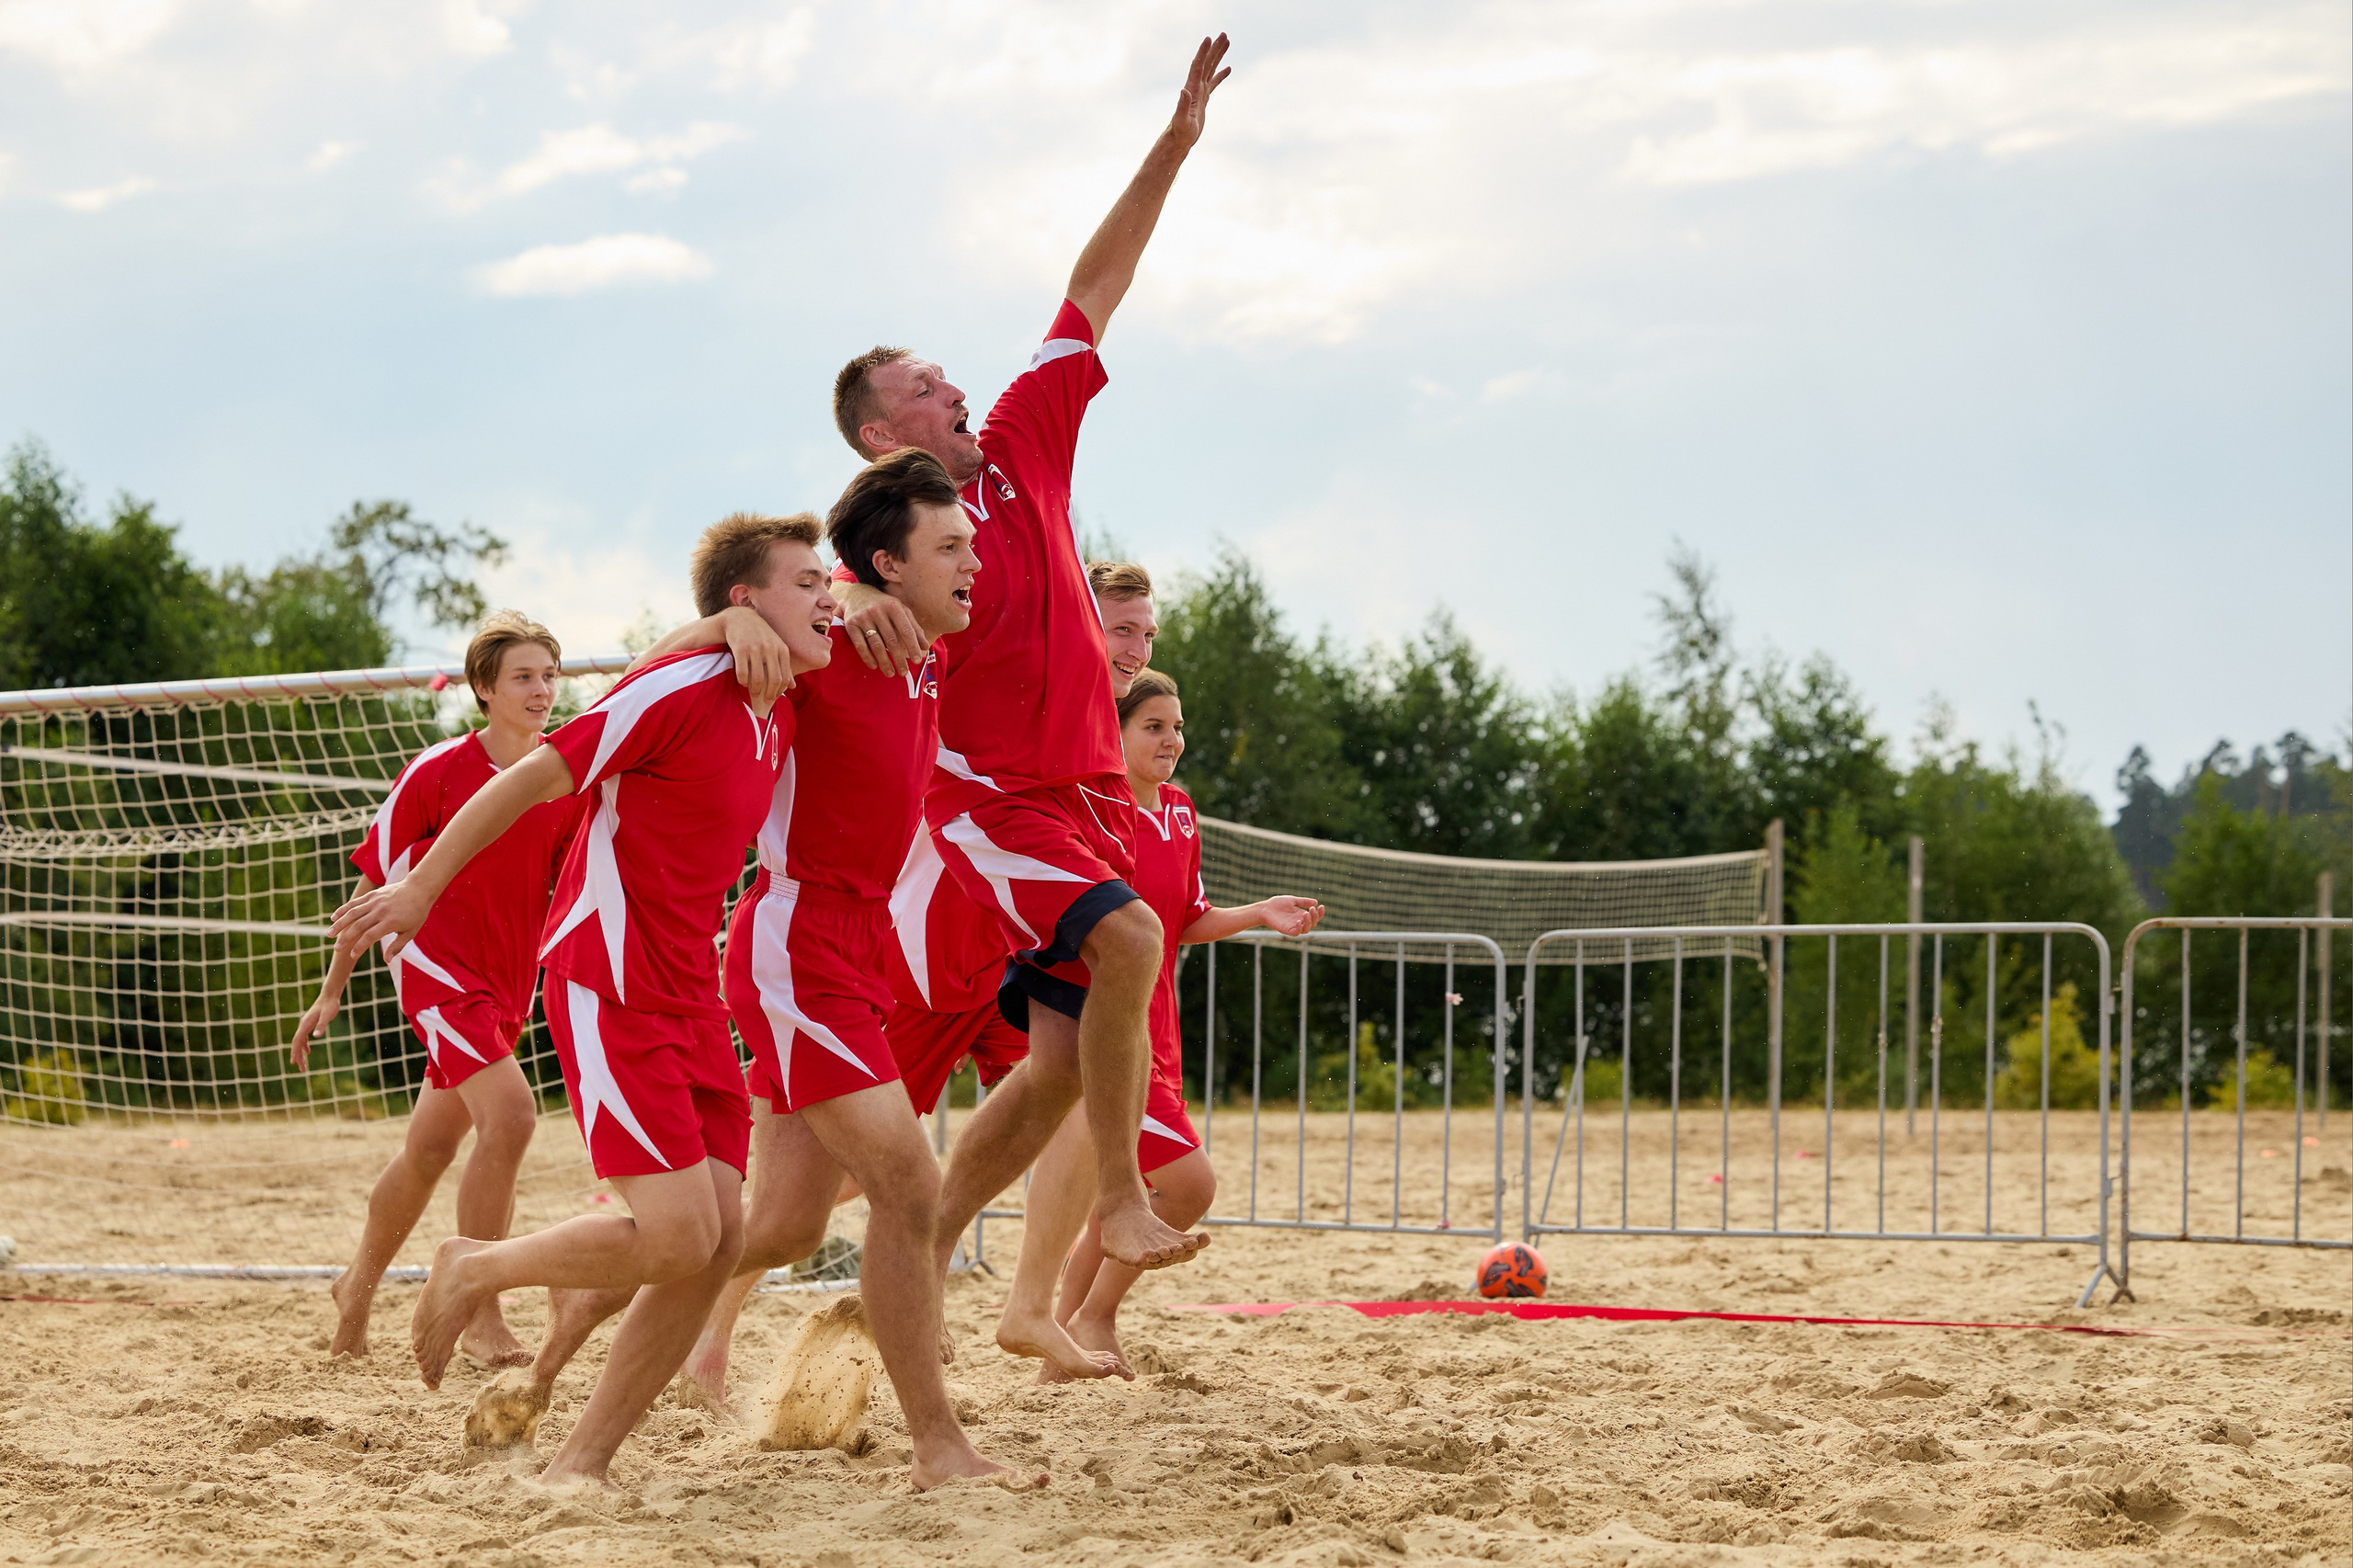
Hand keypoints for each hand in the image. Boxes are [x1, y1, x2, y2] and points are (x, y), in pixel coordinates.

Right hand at [289, 993, 339, 1069]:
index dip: (294, 1052)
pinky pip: (304, 1038)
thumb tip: (316, 1037)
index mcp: (305, 1024)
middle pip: (297, 1044)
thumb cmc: (329, 1006)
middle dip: (298, 1057)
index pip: (297, 1041)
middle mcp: (302, 1025)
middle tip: (302, 1070)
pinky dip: (304, 1046)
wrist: (329, 996)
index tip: (294, 1062)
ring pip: (299, 1042)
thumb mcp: (327, 1016)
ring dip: (300, 1053)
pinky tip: (307, 1052)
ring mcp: (305, 1025)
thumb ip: (321, 1026)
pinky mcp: (309, 1024)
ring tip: (303, 1065)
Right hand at [328, 880, 434, 962]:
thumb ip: (397, 946)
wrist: (419, 889)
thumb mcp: (411, 932)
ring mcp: (375, 902)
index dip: (360, 946)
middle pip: (358, 926)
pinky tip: (333, 918)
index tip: (352, 955)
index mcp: (390, 922)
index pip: (370, 936)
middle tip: (336, 948)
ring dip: (340, 924)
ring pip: (353, 913)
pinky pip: (355, 902)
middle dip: (346, 938)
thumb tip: (386, 960)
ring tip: (329, 934)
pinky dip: (343, 909)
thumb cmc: (416, 913)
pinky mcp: (372, 895)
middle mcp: (380, 911)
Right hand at [720, 605, 793, 704]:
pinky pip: (742, 673)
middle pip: (773, 680)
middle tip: (765, 701)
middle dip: (769, 694)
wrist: (740, 618)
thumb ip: (785, 666)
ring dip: (755, 690)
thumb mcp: (777, 647)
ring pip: (757, 679)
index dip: (780, 691)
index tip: (774, 698)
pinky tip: (743, 682)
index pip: (785, 677)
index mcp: (782, 649)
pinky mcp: (740, 648)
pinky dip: (742, 682)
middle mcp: (770, 648)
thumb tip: (793, 686)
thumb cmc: (761, 636)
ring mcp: (755, 648)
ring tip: (753, 693)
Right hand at [837, 582, 927, 676]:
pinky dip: (867, 657)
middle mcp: (878, 611)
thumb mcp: (900, 610)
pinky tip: (874, 666)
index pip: (906, 630)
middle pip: (891, 640)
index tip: (917, 661)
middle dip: (899, 659)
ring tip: (891, 673)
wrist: (855, 594)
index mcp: (893, 606)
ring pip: (876, 645)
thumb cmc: (883, 605)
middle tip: (904, 673)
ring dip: (884, 662)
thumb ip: (914, 627)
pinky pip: (860, 645)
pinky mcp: (851, 624)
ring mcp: (863, 617)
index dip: (912, 646)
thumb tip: (925, 647)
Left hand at [1166, 34, 1231, 151]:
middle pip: (1206, 63)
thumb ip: (1182, 106)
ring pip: (1210, 68)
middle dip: (1215, 48)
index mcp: (1191, 89)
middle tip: (1224, 34)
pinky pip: (1214, 82)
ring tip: (1227, 42)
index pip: (1198, 66)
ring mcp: (1200, 91)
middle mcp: (1195, 87)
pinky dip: (1220, 74)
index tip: (1209, 38)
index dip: (1203, 52)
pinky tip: (1228, 68)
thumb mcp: (1182, 120)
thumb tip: (1184, 91)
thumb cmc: (1180, 132)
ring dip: (1218, 55)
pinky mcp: (1203, 98)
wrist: (1179, 140)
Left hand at [1258, 896, 1322, 937]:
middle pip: (1313, 924)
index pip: (1315, 917)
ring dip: (1309, 922)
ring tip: (1306, 913)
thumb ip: (1303, 902)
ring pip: (1306, 929)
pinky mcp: (1287, 930)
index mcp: (1302, 915)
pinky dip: (1299, 928)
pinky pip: (1296, 933)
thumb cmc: (1277, 904)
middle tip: (1311, 909)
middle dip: (1315, 917)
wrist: (1265, 908)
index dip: (1320, 913)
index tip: (1321, 906)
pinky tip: (1298, 921)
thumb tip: (1316, 902)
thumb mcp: (1292, 900)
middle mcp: (1299, 922)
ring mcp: (1293, 927)